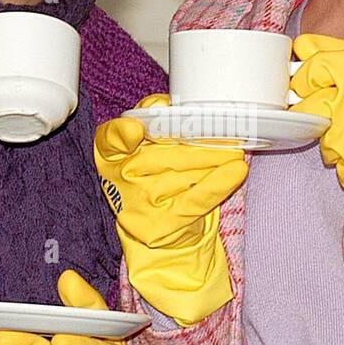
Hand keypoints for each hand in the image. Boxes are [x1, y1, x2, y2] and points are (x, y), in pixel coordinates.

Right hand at [93, 95, 247, 323]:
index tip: (137, 129)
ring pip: (180, 175)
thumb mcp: (149, 151)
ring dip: (212, 160)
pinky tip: (236, 171)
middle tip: (223, 131)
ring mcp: (137, 207)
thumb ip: (155, 124)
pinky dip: (217, 184)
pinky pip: (194, 201)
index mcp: (109, 157)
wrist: (162, 238)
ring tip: (234, 151)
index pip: (108, 140)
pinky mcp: (159, 227)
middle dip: (194, 141)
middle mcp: (118, 182)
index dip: (121, 134)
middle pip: (158, 155)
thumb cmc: (158, 181)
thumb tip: (165, 106)